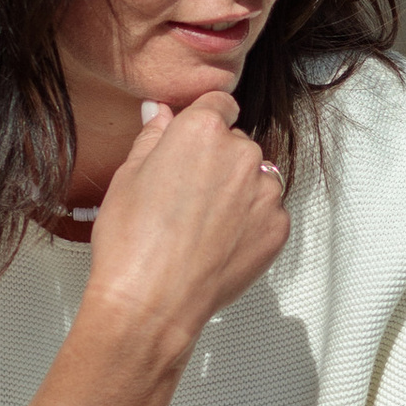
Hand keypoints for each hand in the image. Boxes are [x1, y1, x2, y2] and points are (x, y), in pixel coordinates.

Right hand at [82, 92, 287, 352]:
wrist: (152, 302)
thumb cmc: (132, 243)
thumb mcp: (128, 177)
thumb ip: (153, 137)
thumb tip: (161, 114)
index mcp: (202, 130)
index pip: (218, 103)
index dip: (205, 120)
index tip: (196, 138)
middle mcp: (241, 153)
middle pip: (237, 143)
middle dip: (218, 160)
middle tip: (186, 195)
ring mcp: (264, 192)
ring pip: (255, 178)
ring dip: (237, 192)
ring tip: (201, 225)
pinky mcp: (278, 227)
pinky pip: (267, 213)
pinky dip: (249, 223)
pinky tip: (217, 243)